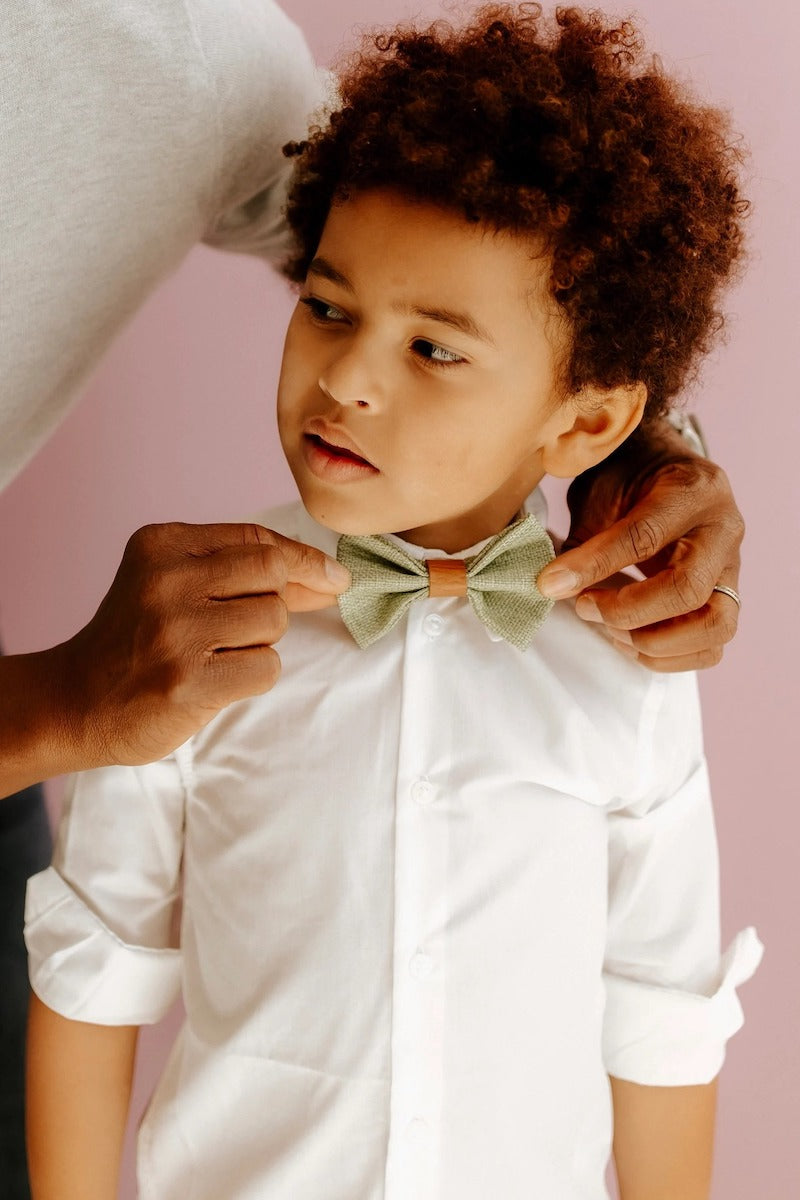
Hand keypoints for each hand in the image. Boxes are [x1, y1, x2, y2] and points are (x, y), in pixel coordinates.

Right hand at [54, 522, 350, 767]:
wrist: (75, 701)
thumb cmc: (137, 640)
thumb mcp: (170, 582)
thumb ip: (240, 570)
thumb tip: (330, 576)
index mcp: (162, 544)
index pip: (258, 538)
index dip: (303, 559)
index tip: (333, 577)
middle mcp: (166, 580)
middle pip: (273, 575)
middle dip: (275, 603)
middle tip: (241, 628)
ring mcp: (176, 631)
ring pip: (274, 622)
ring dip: (259, 644)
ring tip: (213, 655)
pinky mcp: (187, 681)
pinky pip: (267, 668)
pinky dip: (252, 676)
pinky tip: (213, 680)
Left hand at [537, 421, 743, 671]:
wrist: (660, 467)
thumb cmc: (628, 477)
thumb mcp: (600, 490)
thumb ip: (585, 541)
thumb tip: (555, 589)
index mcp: (692, 489)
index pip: (644, 537)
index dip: (593, 566)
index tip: (550, 583)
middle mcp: (723, 530)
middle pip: (688, 590)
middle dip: (627, 611)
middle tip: (584, 607)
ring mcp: (732, 568)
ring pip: (714, 625)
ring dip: (654, 641)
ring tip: (610, 630)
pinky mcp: (727, 599)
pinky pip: (712, 646)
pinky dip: (669, 656)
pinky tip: (629, 641)